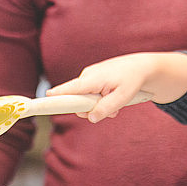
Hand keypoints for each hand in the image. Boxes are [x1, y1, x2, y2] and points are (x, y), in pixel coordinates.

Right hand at [47, 52, 186, 121]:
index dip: (57, 95)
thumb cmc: (133, 80)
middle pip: (76, 99)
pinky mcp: (92, 79)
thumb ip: (106, 108)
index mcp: (93, 79)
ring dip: (97, 106)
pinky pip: (90, 94)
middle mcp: (87, 76)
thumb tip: (90, 118)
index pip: (70, 89)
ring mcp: (89, 77)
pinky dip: (100, 100)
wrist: (142, 67)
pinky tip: (113, 100)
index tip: (44, 99)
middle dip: (89, 110)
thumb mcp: (123, 97)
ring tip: (116, 106)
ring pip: (84, 98)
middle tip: (111, 113)